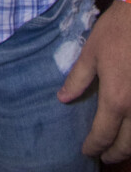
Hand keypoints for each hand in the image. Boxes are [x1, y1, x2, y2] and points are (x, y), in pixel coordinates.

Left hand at [58, 0, 130, 161]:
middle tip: (103, 156)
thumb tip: (63, 98)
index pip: (103, 134)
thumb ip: (77, 79)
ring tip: (118, 145)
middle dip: (114, 153)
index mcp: (116, 99)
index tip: (86, 150)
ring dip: (129, 145)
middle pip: (127, 144)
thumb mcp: (91, 54)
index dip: (94, 146)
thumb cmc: (115, 32)